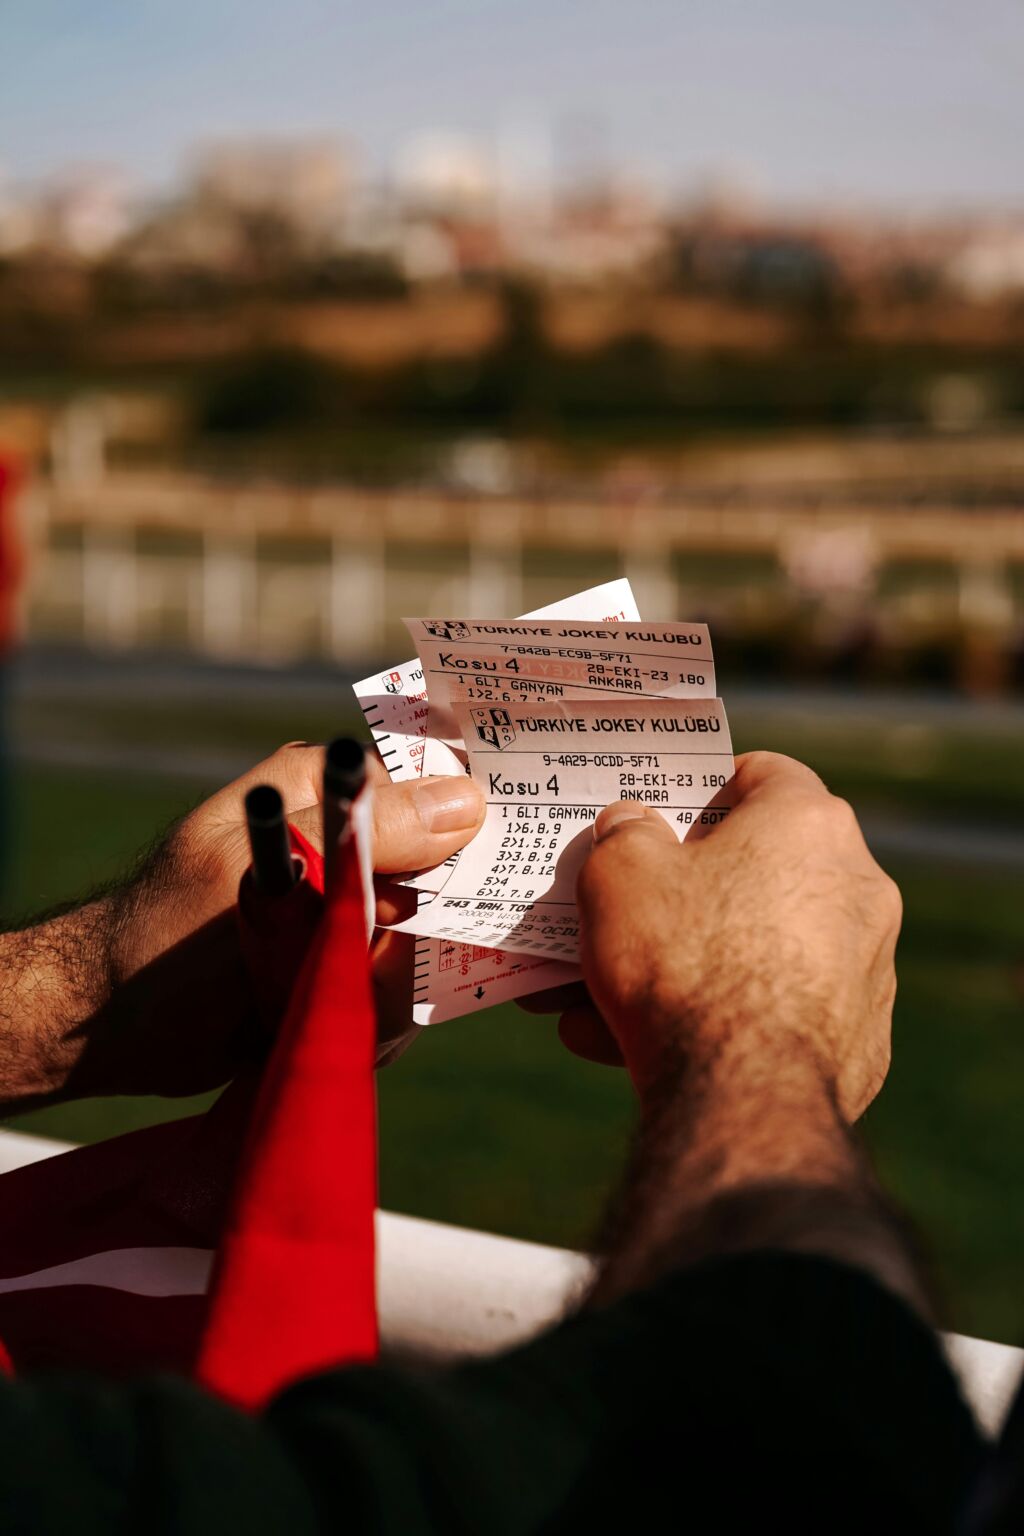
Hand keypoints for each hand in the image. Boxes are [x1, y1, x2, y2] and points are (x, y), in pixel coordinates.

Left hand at [52, 745, 482, 1100]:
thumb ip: (368, 837)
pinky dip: (382, 1015)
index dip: (463, 827)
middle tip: (376, 952)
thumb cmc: (168, 935)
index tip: (473, 870)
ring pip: (431, 940)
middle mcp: (346, 843)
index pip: (429, 788)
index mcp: (323, 790)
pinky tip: (335, 1020)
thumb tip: (469, 802)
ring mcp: (354, 908)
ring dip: (391, 981)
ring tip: (327, 993)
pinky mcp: (352, 964)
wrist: (119, 1029)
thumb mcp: (271, 873)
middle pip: (444, 872)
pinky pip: (407, 986)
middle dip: (427, 924)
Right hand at [527, 752, 899, 1124]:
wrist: (742, 1094)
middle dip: (680, 895)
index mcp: (808, 824)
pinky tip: (643, 1048)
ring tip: (600, 1000)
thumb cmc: (682, 961)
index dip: (703, 788)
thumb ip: (625, 834)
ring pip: (758, 951)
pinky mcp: (863, 1042)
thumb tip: (633, 827)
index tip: (661, 817)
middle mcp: (857, 886)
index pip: (762, 772)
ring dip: (688, 967)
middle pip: (756, 872)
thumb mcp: (620, 874)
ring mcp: (868, 968)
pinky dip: (721, 1021)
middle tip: (621, 915)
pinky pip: (778, 1013)